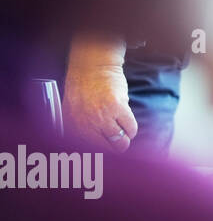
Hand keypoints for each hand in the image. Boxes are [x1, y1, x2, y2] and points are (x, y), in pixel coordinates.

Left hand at [64, 36, 136, 152]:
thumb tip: (97, 150)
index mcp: (72, 128)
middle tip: (118, 141)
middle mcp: (85, 125)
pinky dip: (132, 128)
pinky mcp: (117, 108)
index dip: (101, 154)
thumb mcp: (75, 113)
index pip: (88, 152)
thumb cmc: (84, 91)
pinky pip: (131, 128)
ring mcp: (101, 117)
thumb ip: (82, 130)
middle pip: (107, 150)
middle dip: (115, 148)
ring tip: (123, 130)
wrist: (93, 67)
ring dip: (125, 139)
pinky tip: (127, 121)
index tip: (108, 153)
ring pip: (120, 143)